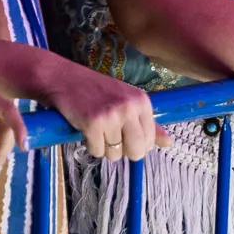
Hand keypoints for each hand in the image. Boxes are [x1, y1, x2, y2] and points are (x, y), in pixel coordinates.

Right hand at [38, 62, 163, 162]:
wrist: (64, 78)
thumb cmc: (96, 91)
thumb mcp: (127, 101)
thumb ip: (149, 123)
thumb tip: (169, 142)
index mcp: (142, 101)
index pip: (150, 141)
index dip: (136, 144)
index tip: (123, 134)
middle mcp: (129, 108)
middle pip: (137, 152)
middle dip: (123, 151)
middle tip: (110, 137)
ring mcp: (111, 116)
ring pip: (115, 154)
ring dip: (104, 147)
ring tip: (97, 128)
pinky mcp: (92, 124)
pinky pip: (97, 151)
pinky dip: (90, 145)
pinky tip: (86, 128)